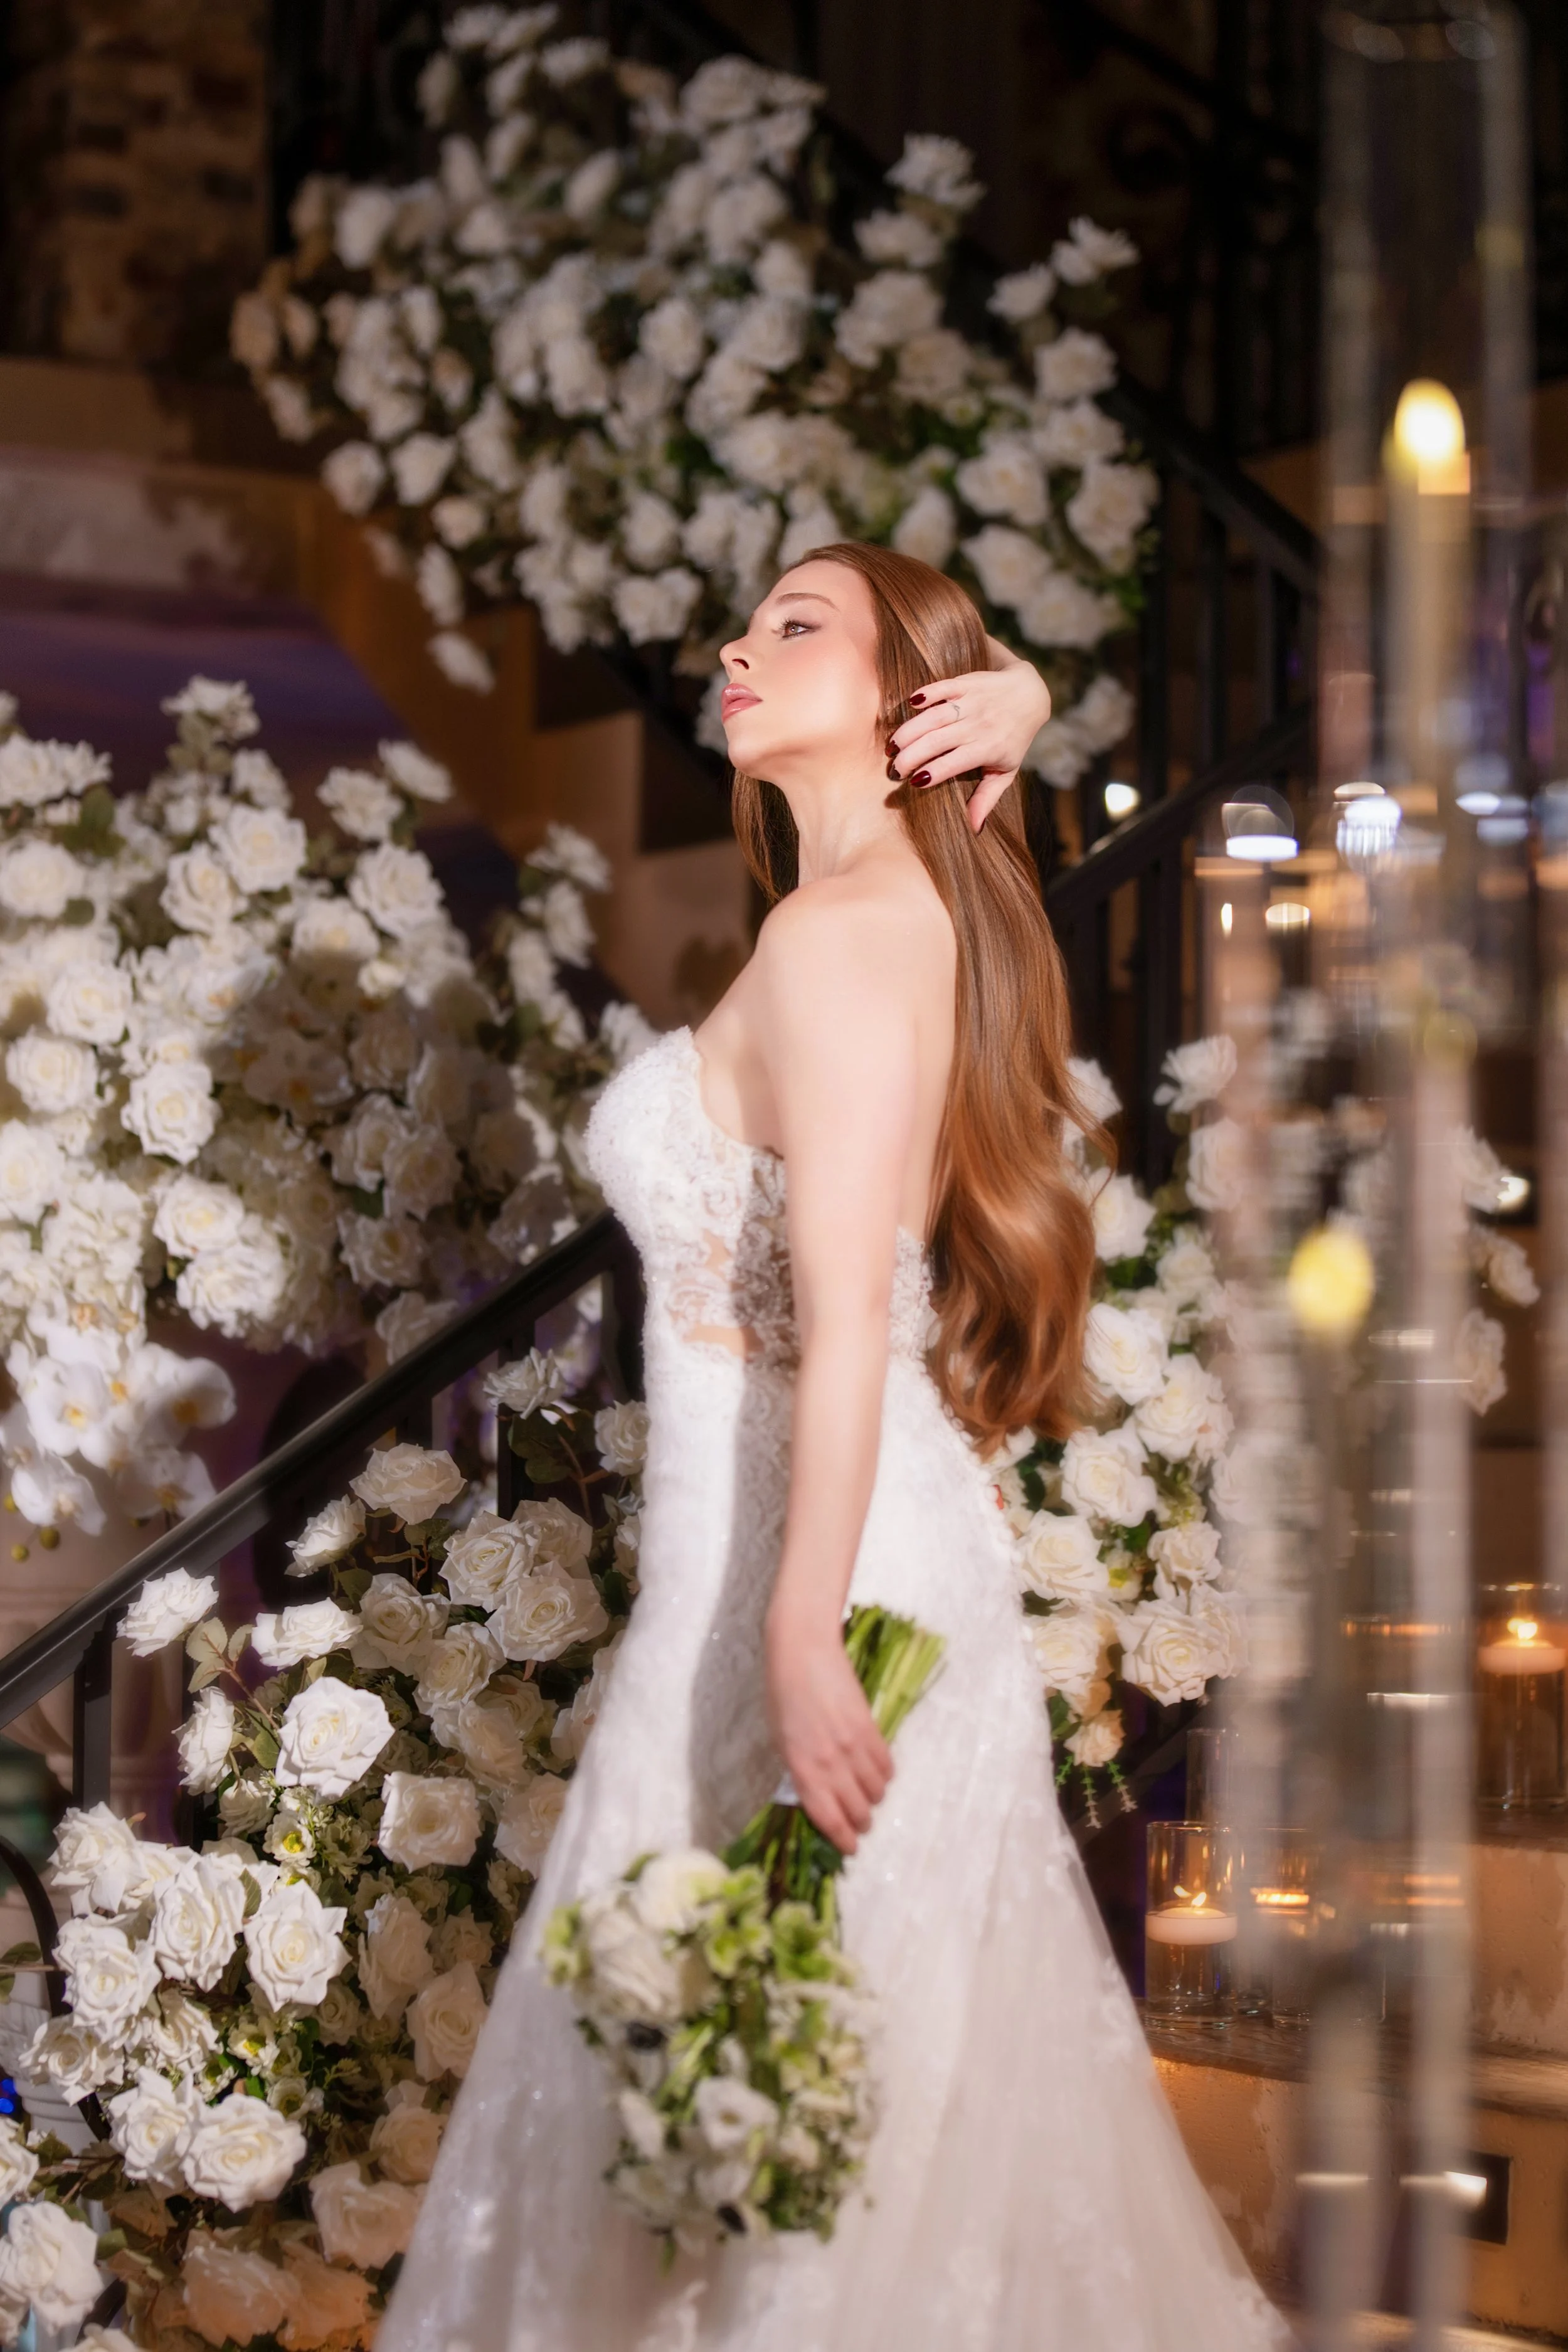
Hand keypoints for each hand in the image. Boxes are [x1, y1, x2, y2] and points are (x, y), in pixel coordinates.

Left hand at [764, 1611, 893, 1855]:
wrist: (803, 1650)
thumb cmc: (781, 1692)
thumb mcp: (780, 1738)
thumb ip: (799, 1769)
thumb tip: (815, 1793)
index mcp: (801, 1767)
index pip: (827, 1817)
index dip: (841, 1838)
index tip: (849, 1848)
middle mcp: (829, 1762)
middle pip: (857, 1809)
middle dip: (860, 1823)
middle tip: (858, 1823)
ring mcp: (853, 1746)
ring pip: (876, 1791)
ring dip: (873, 1800)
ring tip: (867, 1796)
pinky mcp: (871, 1728)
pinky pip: (887, 1766)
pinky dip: (884, 1776)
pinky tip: (876, 1773)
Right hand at [888, 639, 1050, 834]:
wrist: (1030, 696)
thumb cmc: (1013, 740)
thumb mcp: (1005, 771)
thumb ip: (987, 797)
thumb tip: (975, 828)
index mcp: (987, 749)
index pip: (954, 762)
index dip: (933, 772)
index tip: (912, 782)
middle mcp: (979, 725)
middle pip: (938, 740)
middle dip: (912, 755)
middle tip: (894, 769)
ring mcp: (972, 703)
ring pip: (936, 716)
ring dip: (911, 730)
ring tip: (892, 745)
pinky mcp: (967, 683)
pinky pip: (945, 687)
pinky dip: (927, 693)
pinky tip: (910, 703)